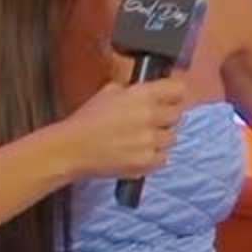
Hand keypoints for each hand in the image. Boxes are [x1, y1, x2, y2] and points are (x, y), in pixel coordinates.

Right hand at [53, 76, 190, 185]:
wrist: (72, 149)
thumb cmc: (87, 120)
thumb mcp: (109, 92)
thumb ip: (133, 90)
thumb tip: (150, 90)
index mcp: (142, 95)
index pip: (179, 90)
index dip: (175, 94)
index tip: (170, 98)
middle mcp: (151, 116)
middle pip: (178, 115)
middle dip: (167, 117)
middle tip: (152, 120)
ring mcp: (151, 141)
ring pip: (172, 137)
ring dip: (161, 137)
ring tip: (142, 138)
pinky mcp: (148, 161)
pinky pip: (164, 158)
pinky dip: (155, 156)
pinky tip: (140, 152)